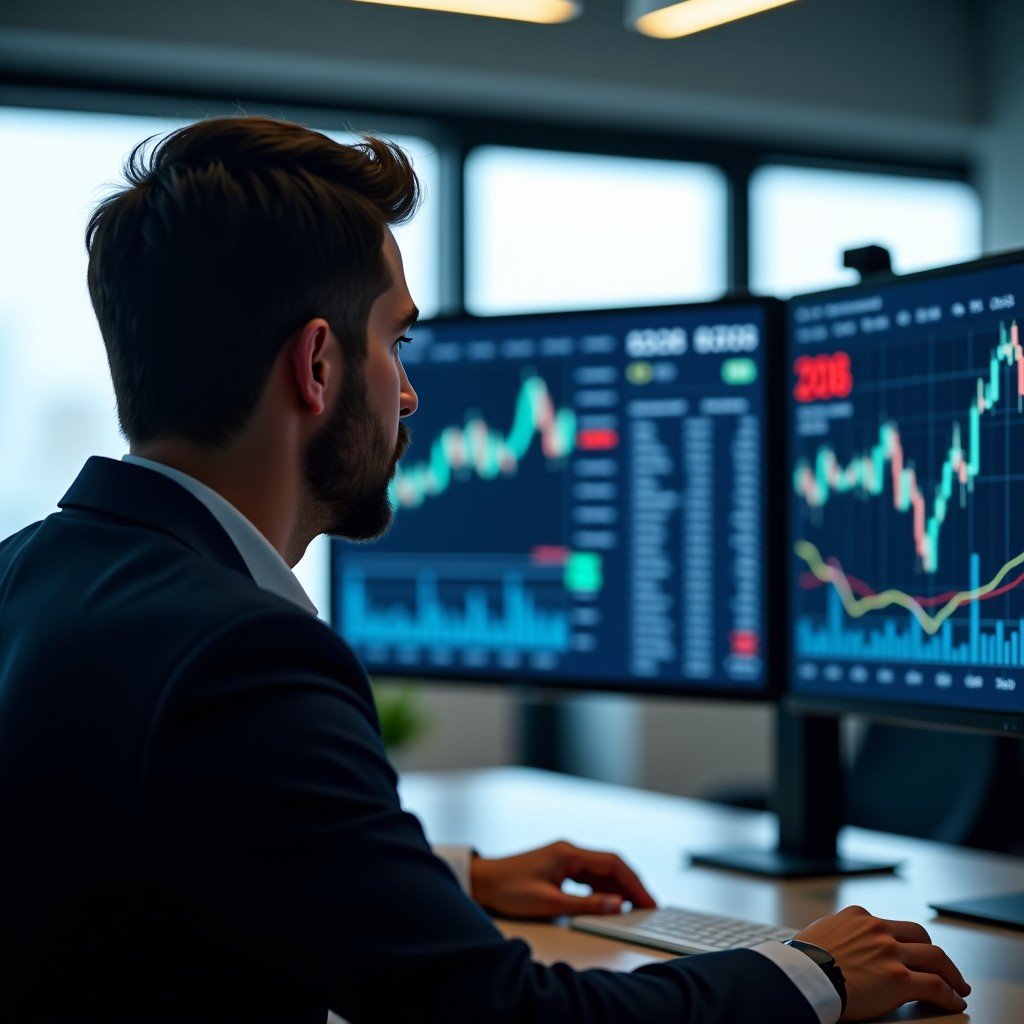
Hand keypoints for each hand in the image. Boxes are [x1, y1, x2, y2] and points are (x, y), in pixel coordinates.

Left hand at [469, 840, 656, 919]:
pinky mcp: (559, 867)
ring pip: (601, 871)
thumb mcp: (549, 902)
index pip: (612, 863)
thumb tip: (617, 905)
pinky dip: (602, 890)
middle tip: (649, 907)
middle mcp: (569, 851)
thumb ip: (585, 905)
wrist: (482, 881)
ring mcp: (565, 858)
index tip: (649, 901)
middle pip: (610, 866)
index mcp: (568, 853)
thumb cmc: (509, 889)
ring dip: (618, 889)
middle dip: (631, 886)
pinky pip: (589, 876)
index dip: (634, 882)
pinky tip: (610, 904)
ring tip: (634, 909)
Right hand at [795, 905, 969, 1020]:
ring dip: (951, 973)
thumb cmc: (804, 960)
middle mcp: (878, 930)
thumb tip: (842, 943)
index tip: (911, 951)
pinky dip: (950, 994)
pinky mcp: (899, 979)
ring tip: (958, 986)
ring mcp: (890, 953)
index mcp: (858, 917)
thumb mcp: (821, 933)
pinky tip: (954, 1001)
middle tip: (942, 966)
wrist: (802, 976)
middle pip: (920, 936)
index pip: (892, 926)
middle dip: (933, 952)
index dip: (906, 941)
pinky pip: (935, 985)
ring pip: (935, 957)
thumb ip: (840, 933)